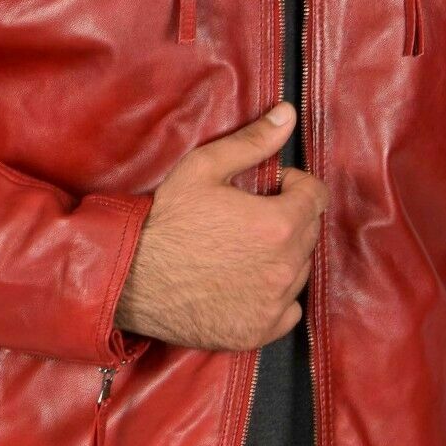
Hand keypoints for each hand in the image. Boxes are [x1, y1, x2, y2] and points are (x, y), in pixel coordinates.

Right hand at [114, 102, 328, 351]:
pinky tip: (247, 283)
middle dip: (288, 219)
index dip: (294, 186)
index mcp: (279, 225)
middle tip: (249, 218)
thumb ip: (252, 142)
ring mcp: (273, 304)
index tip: (270, 188)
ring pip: (299, 271)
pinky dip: (276, 297)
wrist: (129, 278)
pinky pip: (289, 310)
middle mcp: (285, 268)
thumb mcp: (203, 168)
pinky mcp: (258, 331)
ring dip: (283, 257)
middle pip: (309, 234)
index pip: (317, 197)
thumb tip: (287, 114)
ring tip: (243, 250)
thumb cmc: (165, 221)